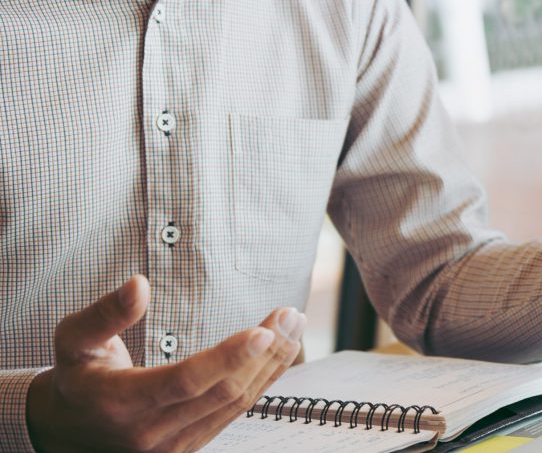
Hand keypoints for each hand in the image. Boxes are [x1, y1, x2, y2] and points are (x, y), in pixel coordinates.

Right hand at [27, 275, 306, 451]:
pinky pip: (235, 412)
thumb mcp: (73, 339)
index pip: (184, 381)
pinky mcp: (191, 446)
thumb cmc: (77, 375)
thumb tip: (139, 284)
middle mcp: (150, 432)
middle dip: (264, 353)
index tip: (264, 331)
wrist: (70, 430)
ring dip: (272, 365)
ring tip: (294, 326)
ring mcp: (174, 445)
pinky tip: (280, 353)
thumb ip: (106, 313)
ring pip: (236, 404)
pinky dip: (263, 381)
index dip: (227, 357)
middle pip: (222, 392)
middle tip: (290, 315)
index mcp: (119, 403)